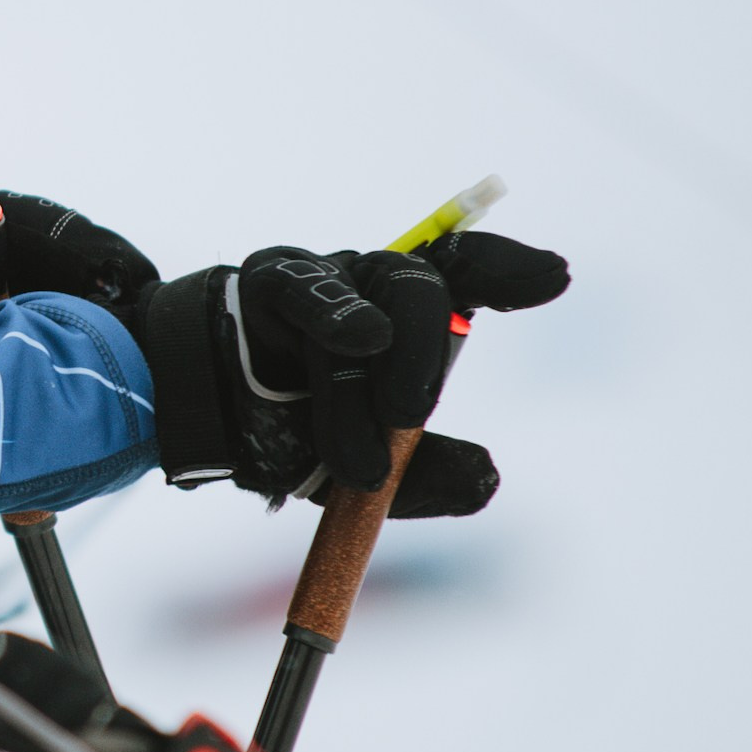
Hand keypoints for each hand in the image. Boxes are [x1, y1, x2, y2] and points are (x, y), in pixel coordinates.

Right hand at [125, 231, 569, 508]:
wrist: (196, 423)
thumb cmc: (289, 431)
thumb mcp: (361, 469)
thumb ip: (421, 475)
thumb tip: (487, 480)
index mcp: (406, 322)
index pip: (468, 276)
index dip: (510, 271)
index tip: (554, 277)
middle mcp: (373, 287)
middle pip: (427, 287)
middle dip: (429, 351)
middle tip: (411, 412)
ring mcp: (324, 278)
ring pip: (374, 304)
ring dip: (372, 379)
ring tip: (358, 461)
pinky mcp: (273, 281)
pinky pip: (310, 290)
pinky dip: (342, 316)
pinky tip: (361, 341)